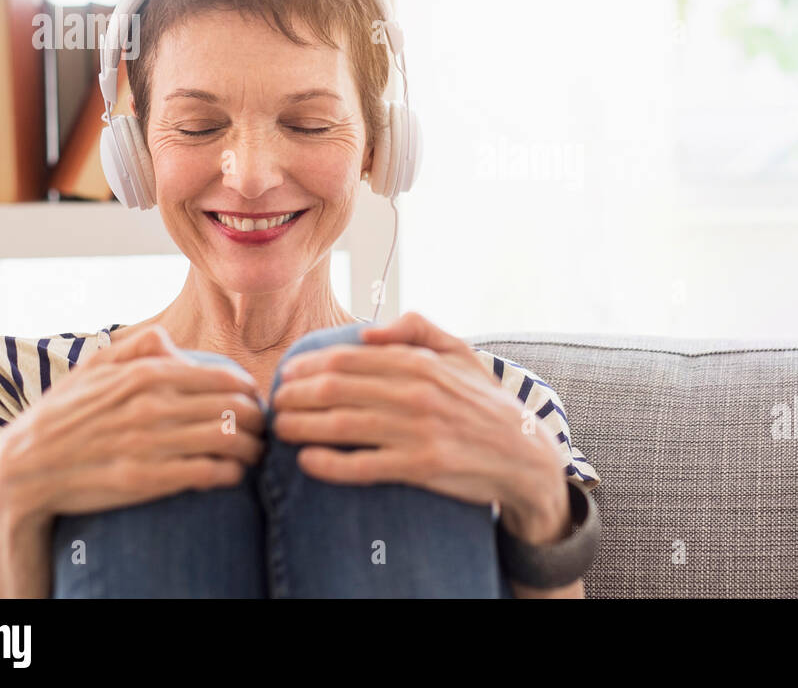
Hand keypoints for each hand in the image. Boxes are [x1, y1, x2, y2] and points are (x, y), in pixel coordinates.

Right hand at [0, 325, 266, 533]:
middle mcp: (151, 405)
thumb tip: (170, 338)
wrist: (21, 469)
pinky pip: (208, 473)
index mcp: (145, 374)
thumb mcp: (92, 369)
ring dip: (253, 448)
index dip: (250, 392)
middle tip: (263, 430)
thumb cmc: (62, 416)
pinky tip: (232, 475)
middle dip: (259, 420)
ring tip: (255, 453)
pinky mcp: (143, 480)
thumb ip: (136, 348)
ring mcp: (148, 443)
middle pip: (235, 408)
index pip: (225, 378)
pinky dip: (230, 473)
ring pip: (229, 440)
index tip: (255, 402)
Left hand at [271, 311, 571, 543]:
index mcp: (420, 362)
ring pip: (341, 425)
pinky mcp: (421, 467)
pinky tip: (307, 462)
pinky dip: (328, 464)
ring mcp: (418, 430)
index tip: (285, 376)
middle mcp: (416, 392)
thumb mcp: (461, 352)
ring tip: (280, 430)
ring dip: (301, 427)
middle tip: (274, 405)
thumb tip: (368, 331)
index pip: (347, 358)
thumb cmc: (484, 402)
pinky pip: (362, 466)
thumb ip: (417, 329)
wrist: (523, 454)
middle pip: (335, 389)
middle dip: (294, 396)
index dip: (307, 366)